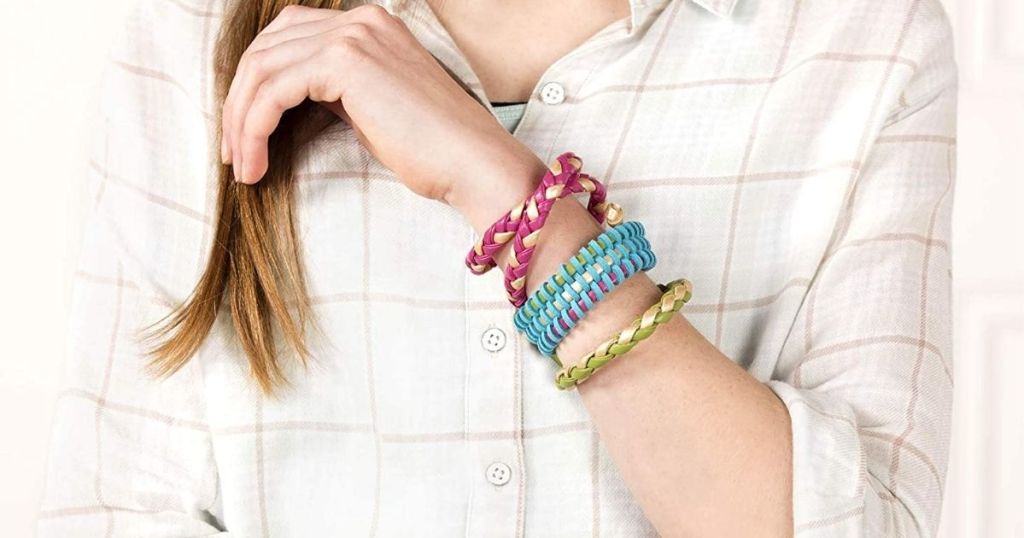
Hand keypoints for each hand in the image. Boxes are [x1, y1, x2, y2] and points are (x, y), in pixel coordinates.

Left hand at [221, 3, 540, 205]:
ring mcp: (353, 35)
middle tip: (233, 153)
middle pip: (266, 48)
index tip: (245, 134)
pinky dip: (253, 128)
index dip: (256, 85)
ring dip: (240, 121)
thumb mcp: (371, 108)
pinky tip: (255, 161)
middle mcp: (359, 20)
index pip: (287, 38)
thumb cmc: (430, 150)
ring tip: (241, 166)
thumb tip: (282, 100)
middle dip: (239, 103)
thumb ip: (332, 90)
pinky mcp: (345, 62)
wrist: (472, 162)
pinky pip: (273, 90)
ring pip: (262, 69)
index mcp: (368, 25)